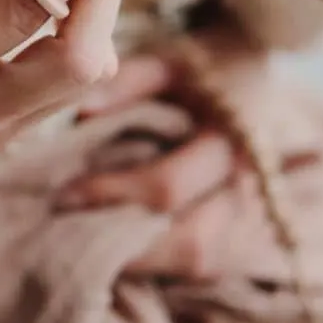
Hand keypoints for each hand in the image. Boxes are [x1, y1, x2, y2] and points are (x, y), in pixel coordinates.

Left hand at [56, 29, 264, 277]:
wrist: (257, 67)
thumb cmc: (205, 62)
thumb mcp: (169, 60)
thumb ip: (128, 81)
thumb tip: (80, 113)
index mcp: (231, 139)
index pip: (167, 186)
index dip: (112, 194)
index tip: (65, 194)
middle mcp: (246, 184)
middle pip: (192, 243)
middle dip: (129, 247)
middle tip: (73, 235)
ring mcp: (248, 211)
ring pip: (199, 261)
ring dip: (145, 262)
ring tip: (93, 245)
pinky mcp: (240, 225)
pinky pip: (202, 259)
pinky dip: (161, 260)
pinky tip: (123, 246)